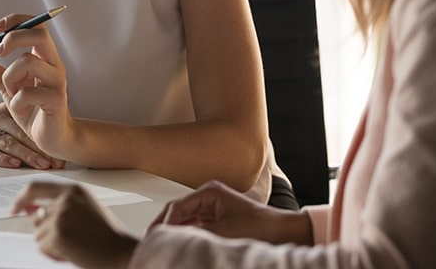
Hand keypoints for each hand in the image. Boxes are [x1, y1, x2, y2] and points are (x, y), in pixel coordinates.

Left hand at [0, 13, 77, 158]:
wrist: (53, 138)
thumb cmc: (33, 109)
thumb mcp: (7, 85)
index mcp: (44, 57)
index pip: (36, 25)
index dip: (16, 20)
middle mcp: (54, 65)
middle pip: (39, 35)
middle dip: (14, 39)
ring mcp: (57, 82)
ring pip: (29, 62)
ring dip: (10, 77)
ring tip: (11, 94)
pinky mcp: (56, 101)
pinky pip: (28, 93)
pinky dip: (17, 102)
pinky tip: (20, 111)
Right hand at [0, 101, 62, 169]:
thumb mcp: (0, 110)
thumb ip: (22, 117)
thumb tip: (51, 129)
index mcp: (5, 109)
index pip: (29, 123)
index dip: (45, 137)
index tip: (60, 150)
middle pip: (22, 134)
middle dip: (41, 148)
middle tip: (56, 161)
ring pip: (8, 143)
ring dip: (27, 155)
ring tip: (42, 164)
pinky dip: (1, 158)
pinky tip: (14, 164)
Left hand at [11, 181, 137, 268]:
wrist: (120, 251)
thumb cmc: (106, 234)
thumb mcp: (84, 209)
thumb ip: (58, 205)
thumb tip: (28, 210)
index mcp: (73, 189)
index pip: (36, 187)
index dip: (21, 198)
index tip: (14, 208)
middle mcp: (65, 199)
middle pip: (36, 216)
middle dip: (45, 231)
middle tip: (68, 240)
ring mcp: (59, 216)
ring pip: (38, 234)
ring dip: (52, 244)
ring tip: (76, 245)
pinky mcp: (56, 234)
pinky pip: (42, 247)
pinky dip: (54, 254)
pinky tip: (73, 253)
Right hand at [150, 180, 313, 244]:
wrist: (282, 231)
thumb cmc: (261, 225)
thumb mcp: (224, 231)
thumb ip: (196, 234)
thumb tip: (174, 239)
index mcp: (209, 191)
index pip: (177, 206)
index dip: (163, 223)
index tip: (154, 236)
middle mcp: (209, 196)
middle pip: (178, 211)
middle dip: (166, 226)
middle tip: (152, 240)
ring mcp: (213, 207)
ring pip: (185, 219)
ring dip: (175, 230)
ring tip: (163, 242)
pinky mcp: (217, 218)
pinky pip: (195, 225)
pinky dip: (187, 234)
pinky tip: (180, 243)